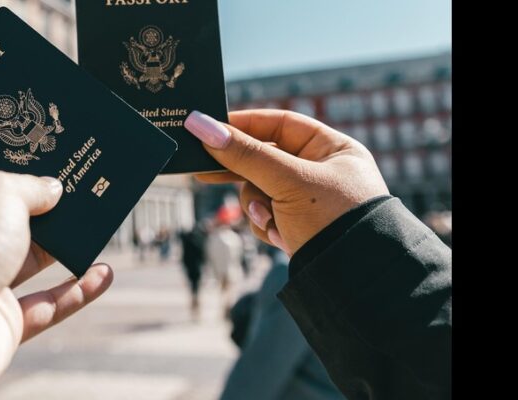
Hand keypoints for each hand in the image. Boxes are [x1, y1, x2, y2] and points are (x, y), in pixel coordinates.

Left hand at [0, 171, 113, 398]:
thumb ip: (31, 187)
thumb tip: (53, 189)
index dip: (12, 167)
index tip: (46, 154)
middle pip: (10, 221)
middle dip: (47, 207)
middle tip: (83, 186)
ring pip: (32, 262)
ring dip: (66, 247)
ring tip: (100, 224)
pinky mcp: (1, 325)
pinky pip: (47, 306)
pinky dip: (77, 292)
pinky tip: (104, 273)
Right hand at [185, 110, 388, 254]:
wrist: (354, 281)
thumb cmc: (333, 219)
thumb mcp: (287, 181)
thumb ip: (244, 154)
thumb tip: (201, 125)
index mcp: (332, 149)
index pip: (280, 124)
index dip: (244, 125)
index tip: (209, 128)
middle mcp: (321, 171)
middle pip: (264, 160)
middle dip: (243, 174)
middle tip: (203, 171)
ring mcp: (308, 201)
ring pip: (259, 191)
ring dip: (257, 206)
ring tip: (270, 220)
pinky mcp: (298, 226)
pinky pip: (266, 216)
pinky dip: (267, 225)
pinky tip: (281, 237)